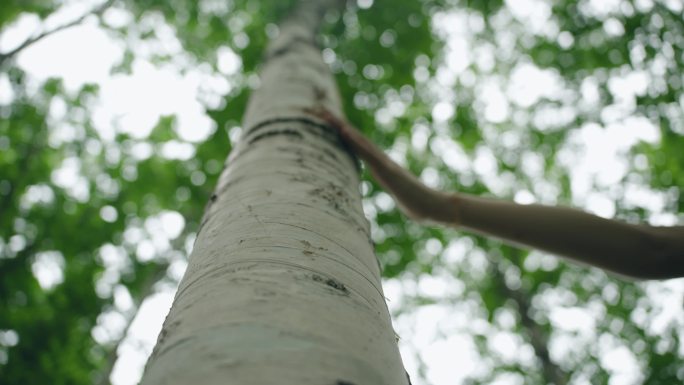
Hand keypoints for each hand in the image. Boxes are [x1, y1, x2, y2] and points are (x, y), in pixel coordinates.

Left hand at [304, 107, 459, 225]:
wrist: (436, 207)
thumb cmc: (419, 205)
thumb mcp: (399, 197)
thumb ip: (395, 191)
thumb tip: (397, 192)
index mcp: (380, 166)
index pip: (357, 147)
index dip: (342, 134)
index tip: (328, 122)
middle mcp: (381, 161)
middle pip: (355, 139)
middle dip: (337, 125)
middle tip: (319, 109)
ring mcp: (384, 164)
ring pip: (360, 142)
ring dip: (343, 128)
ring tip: (327, 115)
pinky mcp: (388, 170)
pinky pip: (368, 153)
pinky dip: (356, 142)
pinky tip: (345, 132)